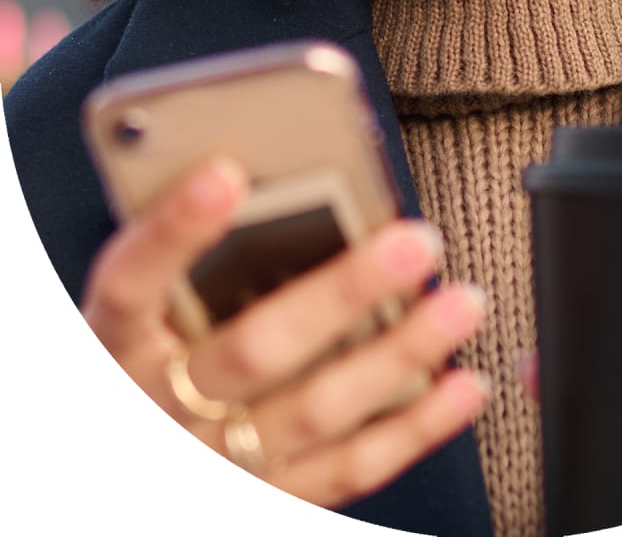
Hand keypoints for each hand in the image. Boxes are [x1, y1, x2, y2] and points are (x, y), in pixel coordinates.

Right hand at [81, 158, 489, 506]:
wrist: (125, 451)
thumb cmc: (144, 346)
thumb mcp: (139, 300)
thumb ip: (188, 244)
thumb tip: (264, 167)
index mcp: (115, 337)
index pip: (131, 279)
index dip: (176, 228)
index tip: (225, 173)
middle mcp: (159, 403)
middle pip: (253, 348)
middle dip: (343, 293)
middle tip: (416, 241)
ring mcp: (213, 459)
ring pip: (314, 411)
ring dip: (399, 355)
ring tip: (462, 302)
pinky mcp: (264, 497)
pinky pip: (346, 471)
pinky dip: (412, 430)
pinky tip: (463, 385)